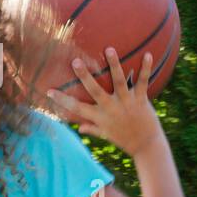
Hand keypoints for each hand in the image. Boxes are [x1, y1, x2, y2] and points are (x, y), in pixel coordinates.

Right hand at [45, 47, 164, 157]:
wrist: (147, 147)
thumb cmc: (125, 140)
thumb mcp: (106, 135)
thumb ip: (92, 128)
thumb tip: (79, 127)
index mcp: (100, 117)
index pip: (76, 108)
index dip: (61, 100)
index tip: (48, 91)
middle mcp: (111, 109)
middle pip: (95, 90)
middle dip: (85, 76)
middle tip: (75, 61)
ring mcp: (126, 103)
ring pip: (119, 81)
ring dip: (114, 65)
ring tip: (109, 49)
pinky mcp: (141, 100)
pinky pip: (143, 82)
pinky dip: (146, 68)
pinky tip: (149, 54)